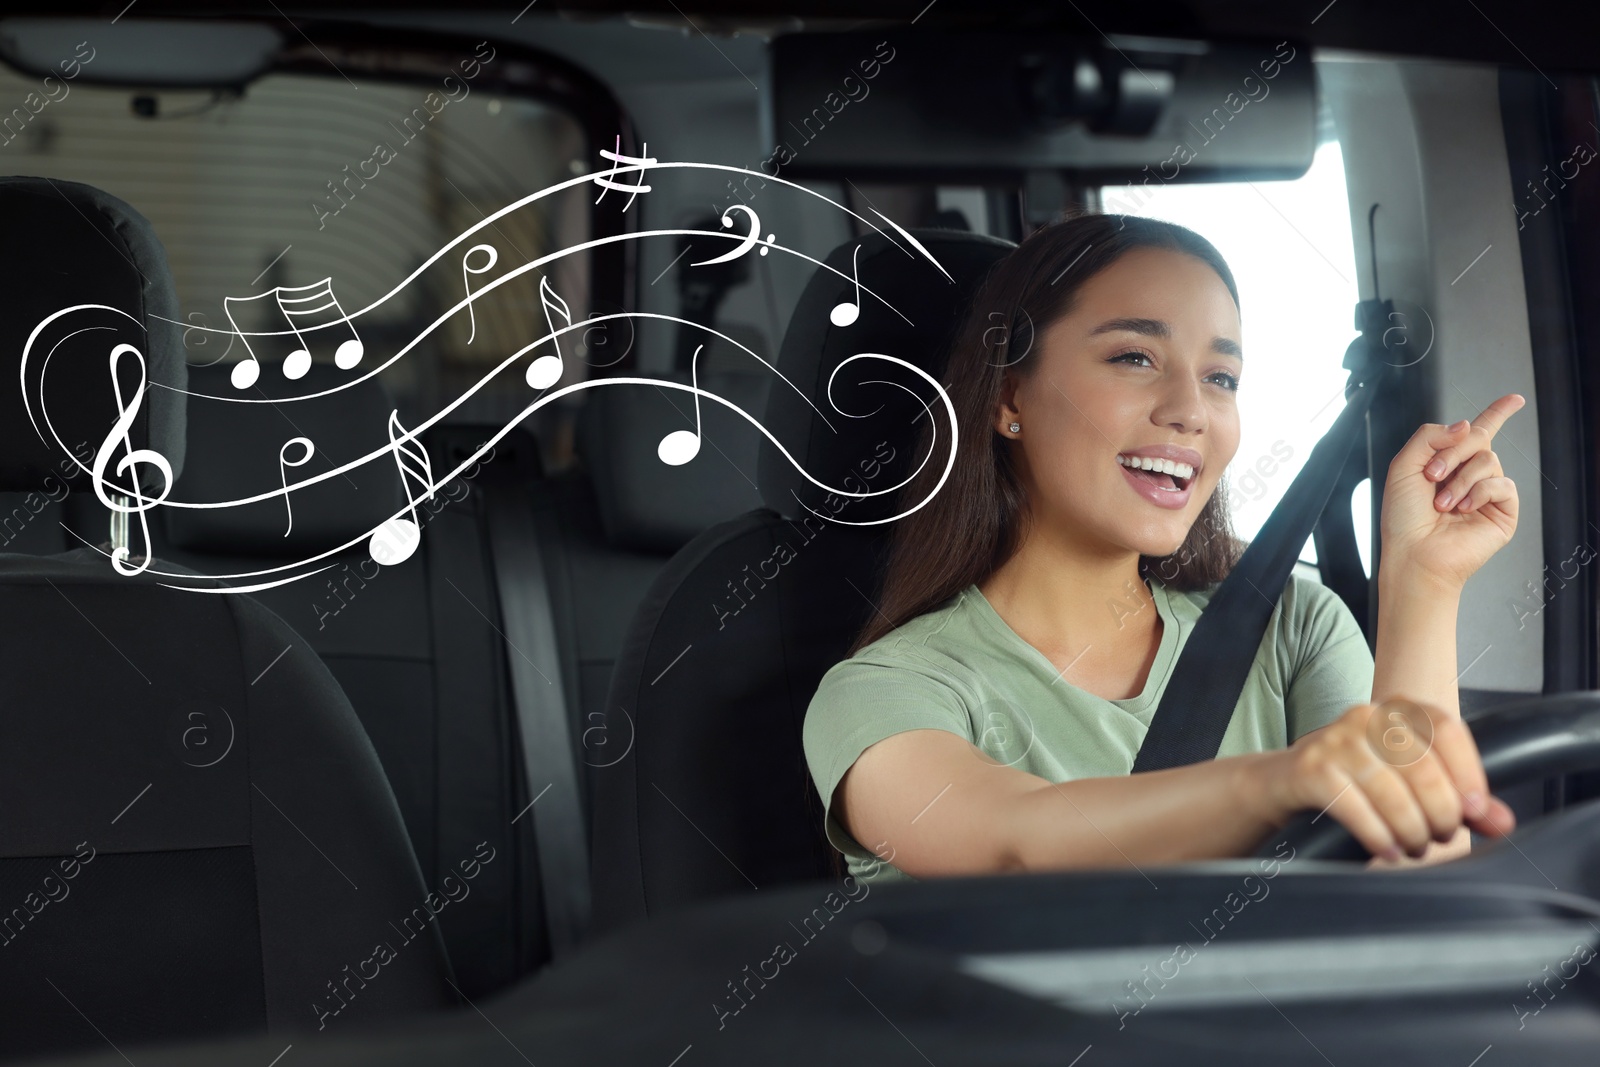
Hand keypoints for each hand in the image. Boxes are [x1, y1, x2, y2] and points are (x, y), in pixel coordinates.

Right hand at [1254, 698, 1514, 859]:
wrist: (1284, 784)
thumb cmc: (1355, 782)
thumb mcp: (1408, 783)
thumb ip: (1457, 799)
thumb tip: (1501, 822)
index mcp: (1398, 709)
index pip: (1447, 731)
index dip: (1468, 774)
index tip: (1475, 812)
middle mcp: (1367, 715)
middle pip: (1423, 766)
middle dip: (1439, 814)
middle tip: (1438, 837)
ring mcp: (1336, 739)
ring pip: (1392, 791)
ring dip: (1410, 830)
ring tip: (1413, 847)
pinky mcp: (1312, 768)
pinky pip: (1356, 807)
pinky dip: (1377, 835)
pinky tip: (1386, 850)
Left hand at [1379, 394, 1523, 591]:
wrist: (1413, 554)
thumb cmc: (1403, 518)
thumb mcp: (1403, 466)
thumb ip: (1429, 436)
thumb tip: (1466, 425)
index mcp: (1448, 463)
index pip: (1476, 432)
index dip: (1497, 413)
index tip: (1514, 400)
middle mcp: (1470, 475)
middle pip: (1477, 437)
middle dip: (1451, 452)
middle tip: (1431, 476)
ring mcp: (1488, 493)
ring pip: (1488, 459)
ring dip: (1460, 479)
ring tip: (1442, 504)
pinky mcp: (1503, 511)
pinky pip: (1502, 483)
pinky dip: (1478, 493)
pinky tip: (1462, 510)